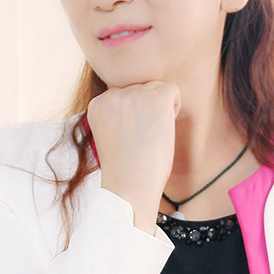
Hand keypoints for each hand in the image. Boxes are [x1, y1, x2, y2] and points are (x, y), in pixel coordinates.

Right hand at [87, 81, 180, 232]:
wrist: (130, 185)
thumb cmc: (125, 169)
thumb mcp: (110, 135)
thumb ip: (118, 114)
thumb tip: (141, 101)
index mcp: (98, 104)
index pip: (124, 95)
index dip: (133, 115)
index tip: (132, 137)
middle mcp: (113, 95)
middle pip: (140, 89)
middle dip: (147, 110)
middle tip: (143, 138)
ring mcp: (134, 95)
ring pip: (156, 88)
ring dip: (160, 108)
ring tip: (152, 134)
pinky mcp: (156, 99)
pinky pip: (173, 90)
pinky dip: (175, 106)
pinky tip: (165, 128)